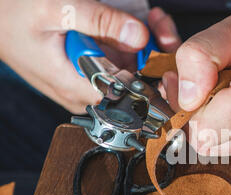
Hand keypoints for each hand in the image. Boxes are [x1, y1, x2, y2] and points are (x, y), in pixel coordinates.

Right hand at [0, 1, 180, 113]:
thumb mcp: (55, 9)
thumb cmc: (13, 14)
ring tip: (152, 19)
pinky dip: (127, 41)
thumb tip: (139, 36)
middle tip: (160, 24)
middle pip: (133, 80)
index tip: (165, 47)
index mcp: (76, 87)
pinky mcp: (86, 69)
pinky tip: (132, 24)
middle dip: (152, 51)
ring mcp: (87, 80)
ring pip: (127, 68)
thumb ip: (98, 21)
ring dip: (142, 44)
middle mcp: (85, 91)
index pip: (129, 97)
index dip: (153, 74)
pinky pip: (115, 60)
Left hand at [163, 0, 230, 154]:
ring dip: (216, 126)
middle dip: (199, 118)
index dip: (188, 111)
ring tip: (227, 93)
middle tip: (204, 87)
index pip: (207, 130)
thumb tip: (184, 98)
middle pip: (212, 146)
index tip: (190, 87)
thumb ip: (199, 57)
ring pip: (224, 151)